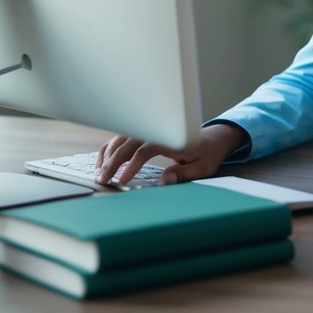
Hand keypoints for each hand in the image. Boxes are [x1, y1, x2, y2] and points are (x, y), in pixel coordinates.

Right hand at [96, 123, 247, 185]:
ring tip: (100, 173)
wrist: (212, 139)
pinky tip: (102, 161)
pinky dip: (110, 148)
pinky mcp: (145, 134)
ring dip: (108, 154)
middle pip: (128, 143)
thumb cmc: (207, 153)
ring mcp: (149, 130)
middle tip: (103, 180)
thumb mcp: (202, 167)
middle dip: (113, 162)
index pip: (144, 150)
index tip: (123, 180)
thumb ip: (183, 173)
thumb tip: (164, 181)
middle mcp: (157, 130)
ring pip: (122, 139)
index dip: (132, 165)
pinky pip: (123, 138)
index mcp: (170, 137)